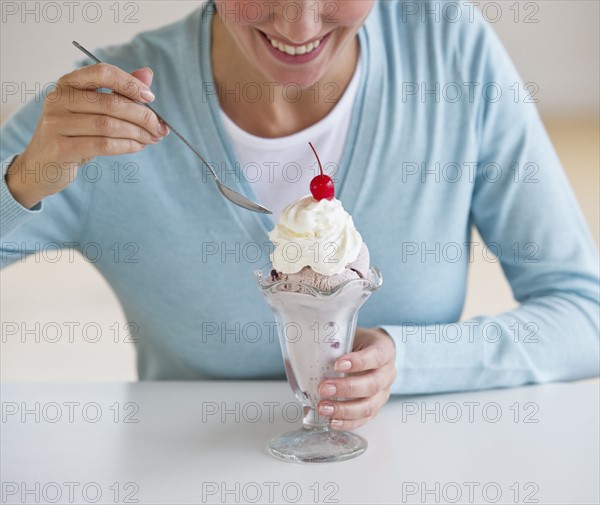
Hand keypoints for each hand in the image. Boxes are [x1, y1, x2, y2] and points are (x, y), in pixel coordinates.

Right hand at [6, 63, 167, 208]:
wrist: (42, 166)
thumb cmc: (74, 134)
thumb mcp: (94, 111)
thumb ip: (120, 92)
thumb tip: (148, 74)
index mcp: (68, 83)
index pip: (103, 72)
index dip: (130, 83)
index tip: (150, 98)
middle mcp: (59, 99)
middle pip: (111, 103)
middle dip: (142, 116)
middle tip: (160, 128)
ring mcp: (57, 123)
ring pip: (109, 125)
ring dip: (138, 133)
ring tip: (152, 139)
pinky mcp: (61, 147)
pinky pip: (103, 144)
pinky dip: (127, 146)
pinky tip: (138, 147)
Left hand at [317, 327, 395, 429]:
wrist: (374, 351)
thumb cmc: (359, 343)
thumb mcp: (351, 335)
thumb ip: (335, 344)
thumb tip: (303, 353)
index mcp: (384, 350)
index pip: (375, 357)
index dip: (358, 362)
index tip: (337, 364)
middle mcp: (387, 373)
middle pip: (372, 385)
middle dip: (346, 389)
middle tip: (323, 388)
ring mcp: (383, 392)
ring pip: (369, 406)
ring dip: (344, 409)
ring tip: (323, 408)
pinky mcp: (376, 406)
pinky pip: (364, 419)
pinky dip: (347, 422)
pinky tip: (332, 421)